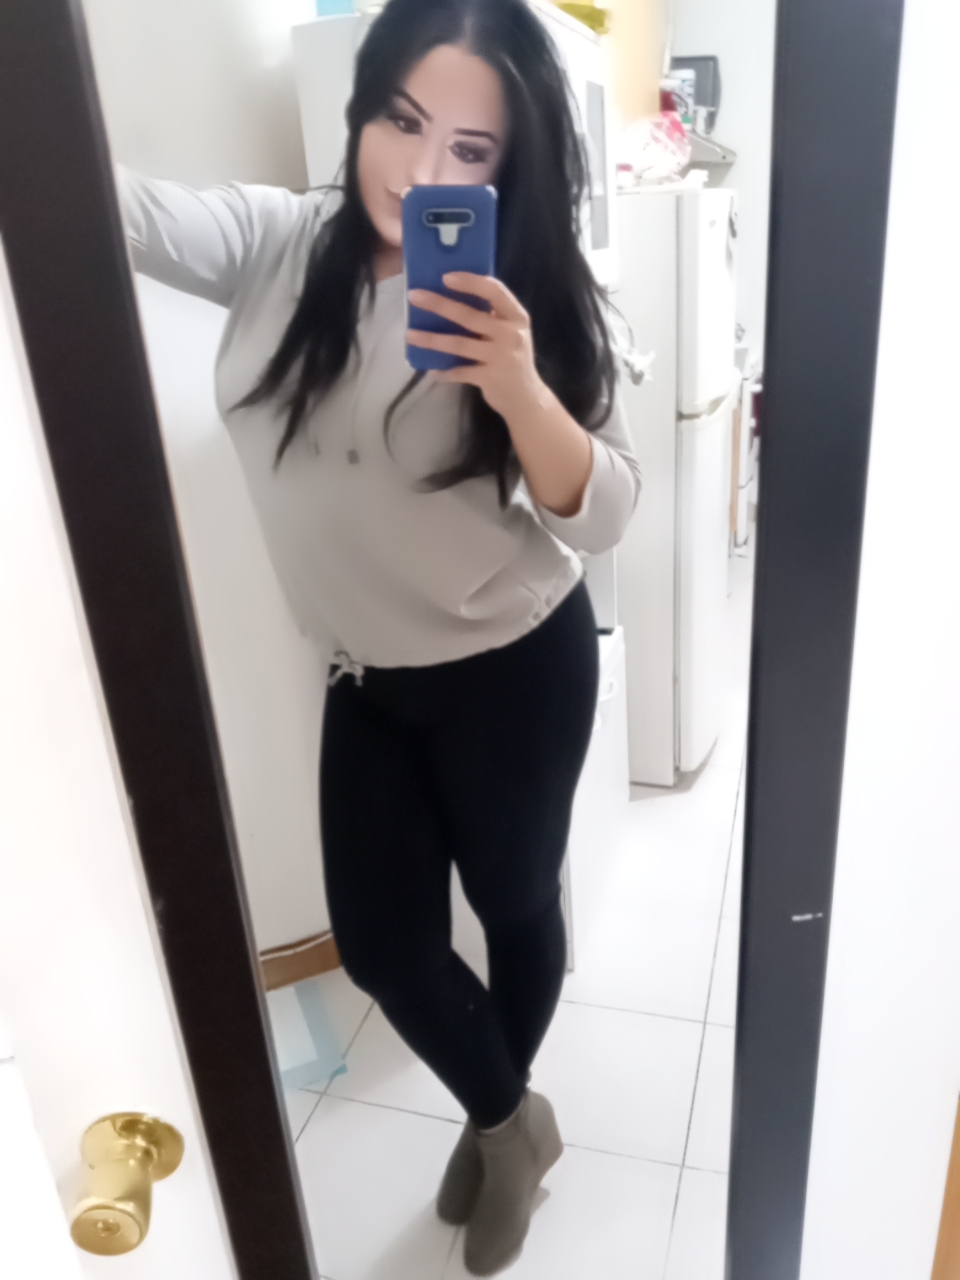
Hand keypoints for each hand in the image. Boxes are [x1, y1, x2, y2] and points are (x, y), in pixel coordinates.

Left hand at [406, 273, 545, 420]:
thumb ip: (490, 317)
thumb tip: (451, 297)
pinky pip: (460, 372)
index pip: (494, 291)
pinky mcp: (490, 378)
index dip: (470, 282)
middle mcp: (510, 334)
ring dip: (433, 339)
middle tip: (415, 297)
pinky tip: (430, 370)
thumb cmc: (512, 358)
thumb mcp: (510, 332)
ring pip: (460, 344)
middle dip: (440, 305)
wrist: (526, 398)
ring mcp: (501, 357)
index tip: (445, 277)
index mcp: (516, 317)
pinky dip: (444, 371)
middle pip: (470, 316)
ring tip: (410, 335)